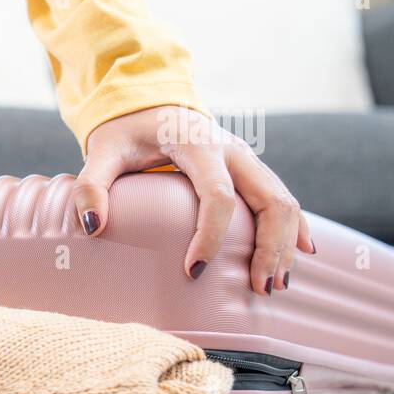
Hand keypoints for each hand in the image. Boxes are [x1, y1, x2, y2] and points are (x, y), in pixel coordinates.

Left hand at [74, 106, 313, 293]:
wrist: (148, 104)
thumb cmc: (125, 133)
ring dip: (286, 245)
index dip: (210, 237)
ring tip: (272, 286)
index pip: (218, 196)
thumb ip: (93, 186)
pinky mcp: (251, 170)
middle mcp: (233, 151)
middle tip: (258, 288)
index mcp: (199, 146)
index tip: (194, 271)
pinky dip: (296, 226)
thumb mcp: (101, 153)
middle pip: (270, 200)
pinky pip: (283, 198)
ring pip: (284, 202)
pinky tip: (302, 254)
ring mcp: (247, 160)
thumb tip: (91, 227)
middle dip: (269, 247)